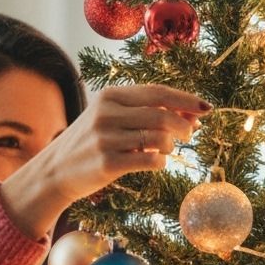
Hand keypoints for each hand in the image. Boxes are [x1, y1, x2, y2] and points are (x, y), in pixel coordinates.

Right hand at [0, 84, 211, 239]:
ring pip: (159, 139)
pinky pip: (150, 161)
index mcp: (110, 96)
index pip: (157, 93)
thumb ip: (146, 113)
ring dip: (170, 146)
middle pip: (162, 115)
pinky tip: (155, 162)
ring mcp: (106, 138)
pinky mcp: (108, 163)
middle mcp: (107, 113)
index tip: (207, 108)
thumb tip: (192, 114)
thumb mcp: (113, 119)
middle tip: (192, 133)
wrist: (56, 171)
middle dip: (184, 125)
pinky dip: (160, 162)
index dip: (186, 100)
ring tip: (164, 149)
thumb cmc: (93, 143)